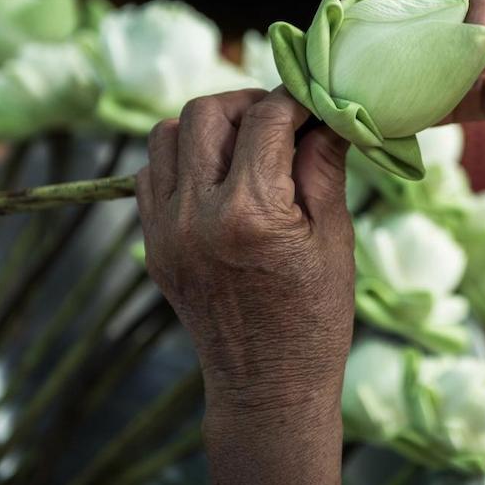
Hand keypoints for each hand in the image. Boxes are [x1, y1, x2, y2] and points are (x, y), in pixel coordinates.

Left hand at [135, 88, 355, 418]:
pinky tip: (219, 177)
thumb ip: (323, 166)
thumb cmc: (316, 315)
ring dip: (209, 127)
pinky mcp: (152, 244)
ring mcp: (165, 230)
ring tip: (247, 145)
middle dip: (247, 104)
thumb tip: (328, 112)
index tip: (315, 100)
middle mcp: (196, 214)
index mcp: (250, 213)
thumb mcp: (333, 236)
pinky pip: (151, 174)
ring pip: (166, 135)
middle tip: (281, 120)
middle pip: (206, 113)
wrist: (267, 385)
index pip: (266, 119)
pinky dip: (183, 160)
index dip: (296, 99)